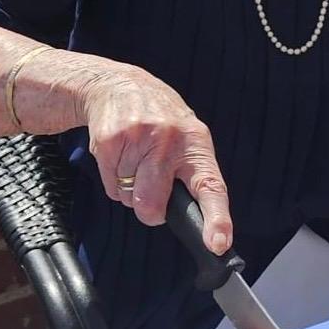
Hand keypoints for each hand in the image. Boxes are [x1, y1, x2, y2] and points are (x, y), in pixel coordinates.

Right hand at [79, 64, 232, 253]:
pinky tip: (120, 156)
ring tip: (135, 159)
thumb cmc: (160, 120)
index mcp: (196, 143)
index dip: (216, 218)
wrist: (119, 85)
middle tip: (151, 191)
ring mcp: (138, 138)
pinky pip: (111, 186)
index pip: (211, 186)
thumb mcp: (187, 137)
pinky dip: (113, 179)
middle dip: (149, 210)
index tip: (218, 243)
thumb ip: (192, 173)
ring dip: (130, 189)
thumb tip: (196, 220)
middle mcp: (169, 139)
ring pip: (129, 198)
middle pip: (151, 205)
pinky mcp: (110, 141)